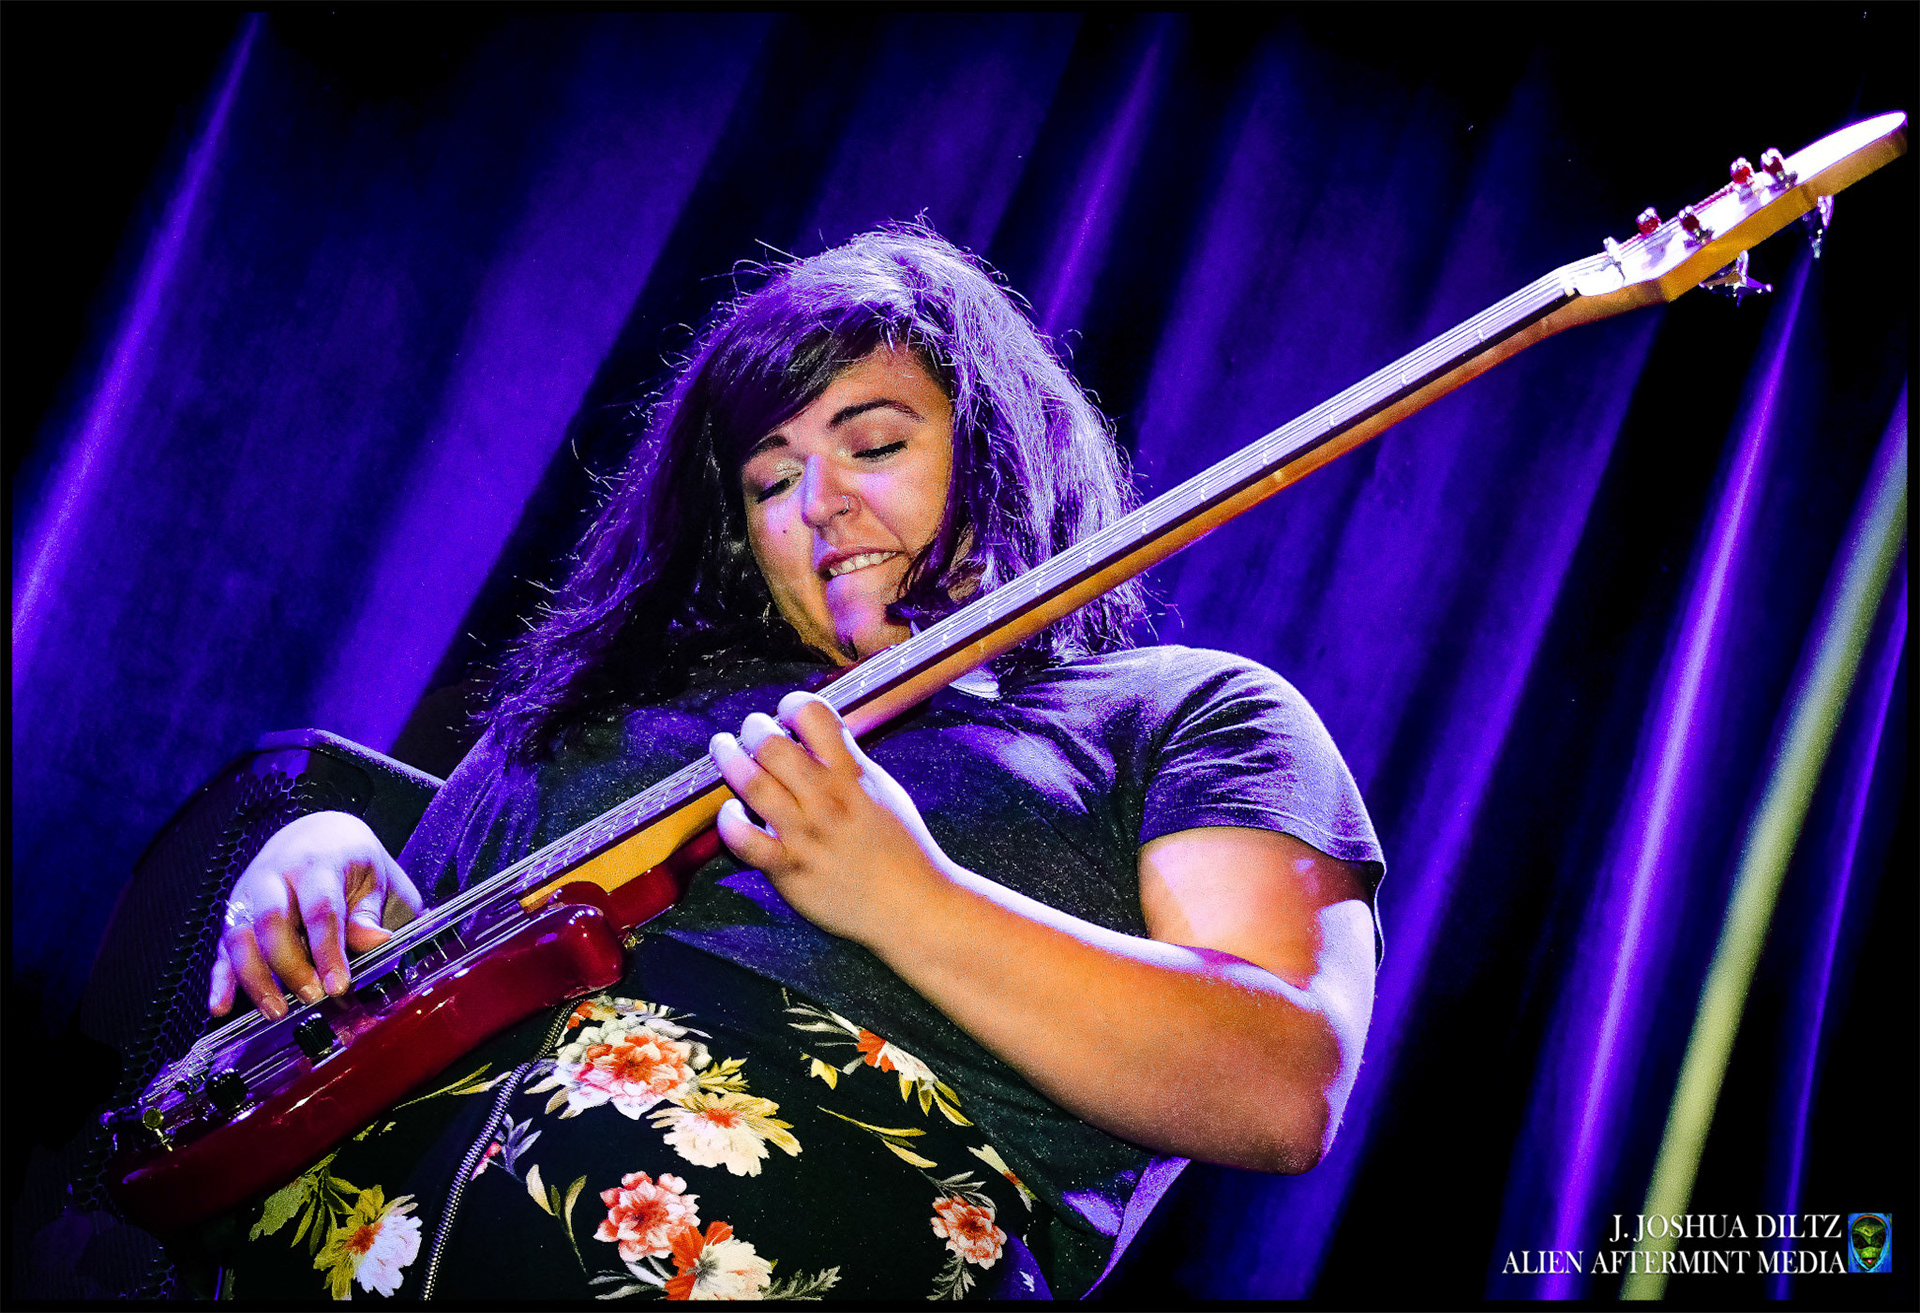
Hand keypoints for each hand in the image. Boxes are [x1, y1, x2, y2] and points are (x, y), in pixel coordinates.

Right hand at [208, 810, 423, 1018]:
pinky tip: (221, 1006)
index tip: (337, 985)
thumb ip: (371, 912)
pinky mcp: (234, 913)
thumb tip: (376, 941)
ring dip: (254, 978)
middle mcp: (275, 875)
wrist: (318, 834)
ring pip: (239, 936)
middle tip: (311, 998)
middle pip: (271, 921)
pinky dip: (220, 978)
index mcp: (317, 863)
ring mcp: (248, 893)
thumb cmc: (351, 860)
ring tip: (275, 1010)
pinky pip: (223, 947)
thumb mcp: (375, 878)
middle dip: (289, 965)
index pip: (320, 909)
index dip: (327, 950)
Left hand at [709, 691, 955, 944]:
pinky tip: (730, 810)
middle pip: (772, 745)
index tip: (786, 712)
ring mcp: (806, 835)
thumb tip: (820, 738)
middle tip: (751, 730)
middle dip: (753, 728)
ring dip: (730, 759)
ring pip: (752, 784)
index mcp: (854, 776)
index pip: (815, 715)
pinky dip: (729, 820)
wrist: (912, 906)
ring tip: (724, 749)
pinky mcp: (790, 869)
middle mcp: (827, 800)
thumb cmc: (902, 850)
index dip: (793, 704)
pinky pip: (744, 840)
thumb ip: (850, 764)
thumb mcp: (883, 792)